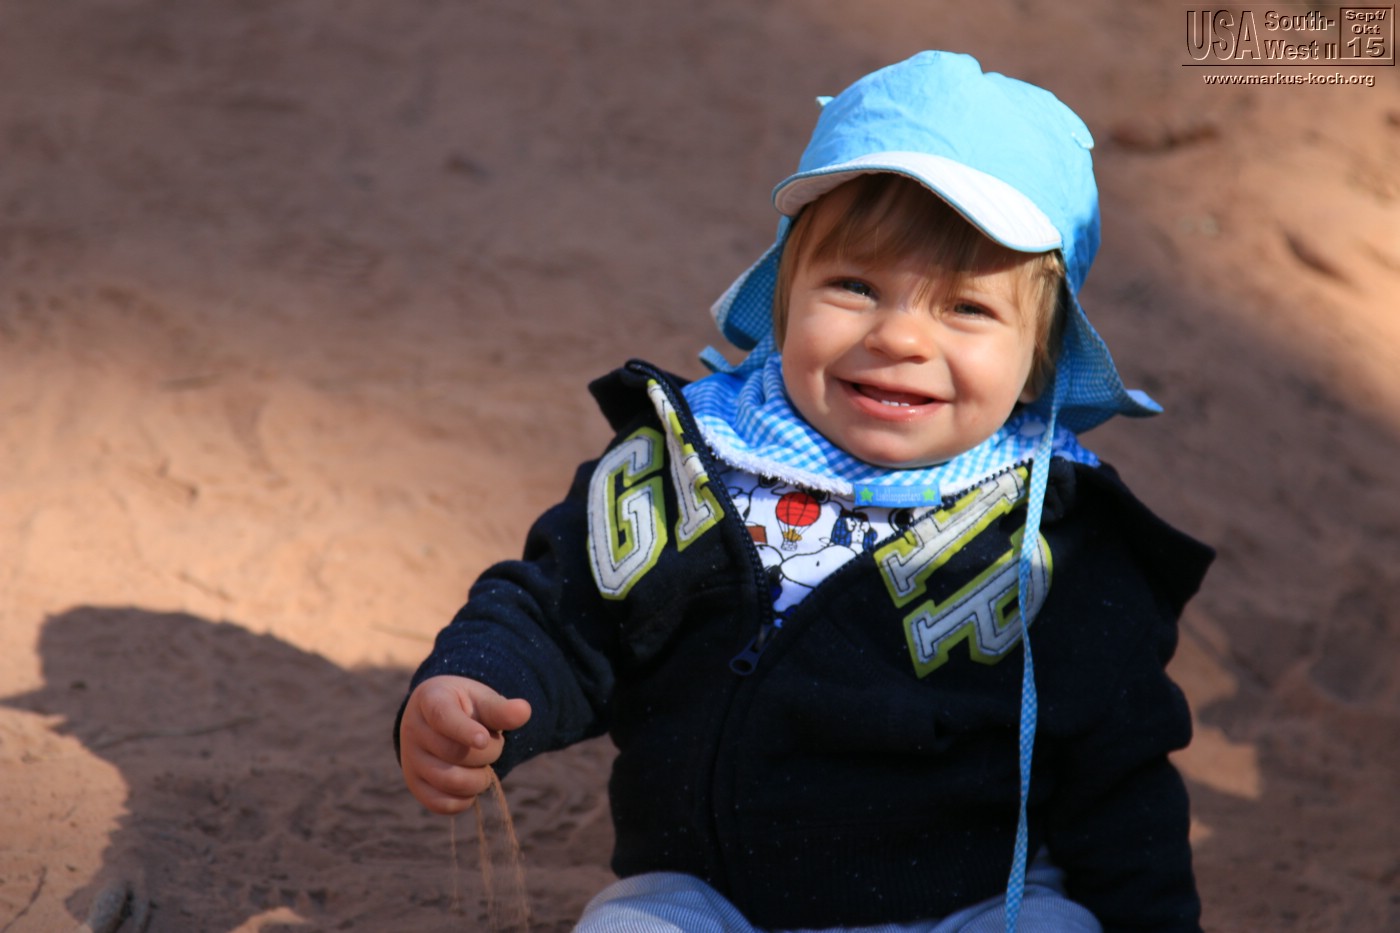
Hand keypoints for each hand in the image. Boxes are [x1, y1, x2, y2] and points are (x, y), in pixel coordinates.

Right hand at [399, 675, 531, 813]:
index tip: (484, 739)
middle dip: (488, 753)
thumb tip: (524, 711)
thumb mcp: (483, 700)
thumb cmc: (466, 707)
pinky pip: (442, 804)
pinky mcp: (415, 785)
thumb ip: (501, 709)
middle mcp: (412, 729)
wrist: (441, 719)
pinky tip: (473, 782)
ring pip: (450, 781)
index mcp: (430, 699)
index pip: (442, 717)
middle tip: (492, 745)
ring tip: (484, 766)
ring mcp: (410, 759)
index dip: (463, 730)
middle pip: (454, 752)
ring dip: (480, 779)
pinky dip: (465, 799)